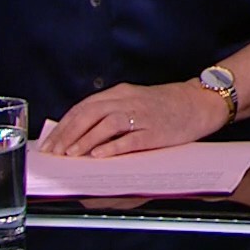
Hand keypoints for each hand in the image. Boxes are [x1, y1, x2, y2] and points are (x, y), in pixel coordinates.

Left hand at [39, 81, 225, 157]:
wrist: (198, 102)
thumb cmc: (165, 105)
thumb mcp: (133, 101)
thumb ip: (109, 112)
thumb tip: (79, 132)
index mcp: (120, 93)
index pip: (83, 108)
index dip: (64, 126)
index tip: (50, 142)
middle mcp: (128, 101)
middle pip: (90, 114)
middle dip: (68, 134)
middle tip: (54, 152)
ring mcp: (142, 115)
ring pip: (106, 124)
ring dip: (85, 140)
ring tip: (71, 155)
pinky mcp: (155, 131)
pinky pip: (130, 139)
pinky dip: (112, 147)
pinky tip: (99, 155)